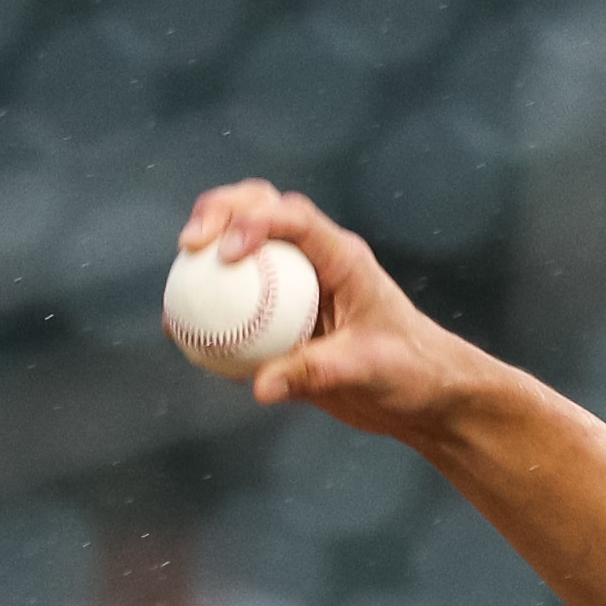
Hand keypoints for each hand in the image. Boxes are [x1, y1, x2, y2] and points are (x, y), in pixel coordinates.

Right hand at [176, 181, 506, 437]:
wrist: (426, 396)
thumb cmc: (414, 372)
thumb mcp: (370, 371)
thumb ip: (316, 373)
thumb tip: (259, 387)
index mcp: (343, 257)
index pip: (295, 218)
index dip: (255, 222)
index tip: (227, 254)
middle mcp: (314, 261)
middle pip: (258, 209)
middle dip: (218, 212)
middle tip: (190, 245)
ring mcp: (294, 286)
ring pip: (241, 249)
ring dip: (205, 253)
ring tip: (178, 282)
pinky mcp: (280, 317)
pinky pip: (235, 302)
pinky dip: (206, 306)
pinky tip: (178, 329)